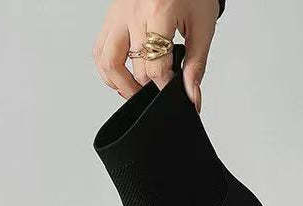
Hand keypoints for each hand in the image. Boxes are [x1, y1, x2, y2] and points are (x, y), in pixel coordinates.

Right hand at [93, 0, 219, 110]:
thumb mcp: (202, 27)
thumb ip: (197, 64)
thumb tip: (192, 96)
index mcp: (158, 13)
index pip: (156, 68)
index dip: (165, 87)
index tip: (173, 92)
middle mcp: (133, 13)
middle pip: (136, 69)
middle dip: (149, 87)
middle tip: (160, 91)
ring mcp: (118, 14)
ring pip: (107, 60)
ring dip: (121, 84)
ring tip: (137, 92)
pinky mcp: (111, 16)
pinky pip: (100, 48)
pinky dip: (107, 68)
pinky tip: (122, 76)